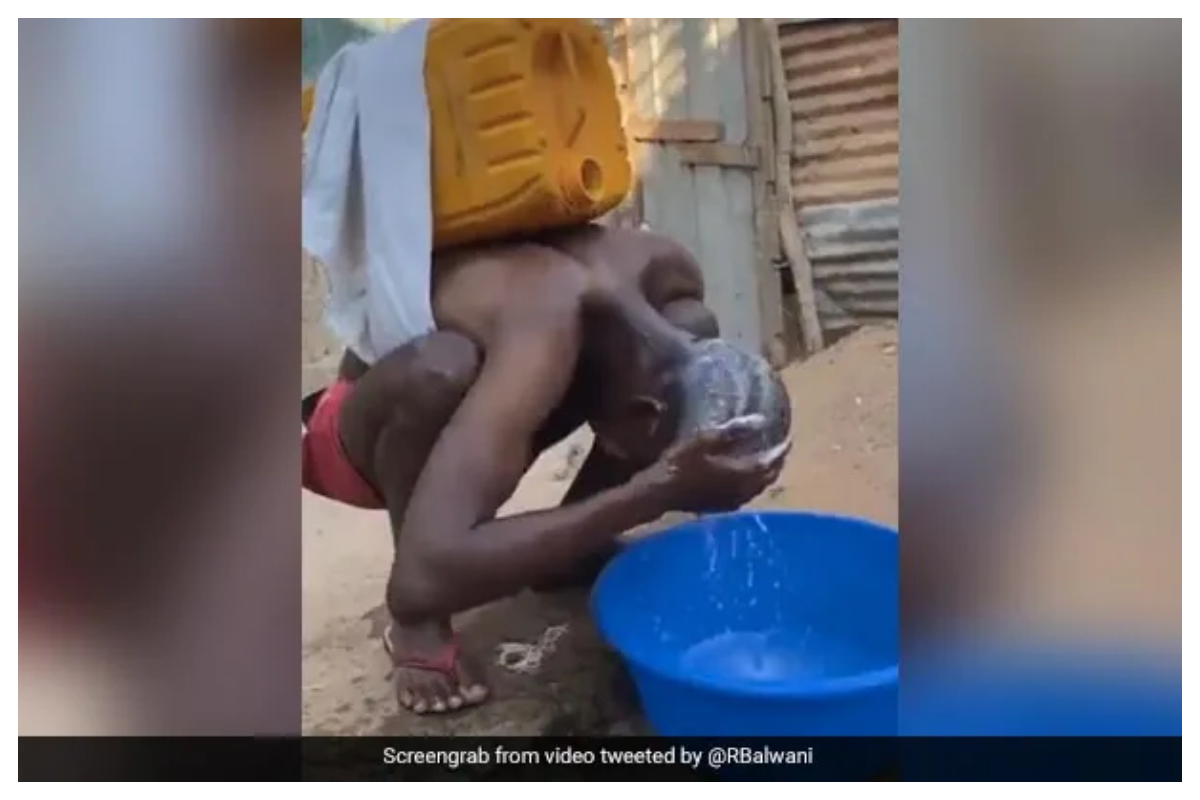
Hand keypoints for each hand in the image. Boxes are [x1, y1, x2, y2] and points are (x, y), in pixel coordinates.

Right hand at [642, 415, 790, 513]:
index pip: (770, 462)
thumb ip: (733, 430)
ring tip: (769, 462)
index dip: (781, 450)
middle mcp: (742, 490)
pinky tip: (748, 478)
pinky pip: (748, 495)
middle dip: (778, 463)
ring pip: (759, 488)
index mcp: (740, 473)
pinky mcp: (723, 507)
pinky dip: (755, 484)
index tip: (789, 438)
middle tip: (781, 449)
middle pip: (768, 478)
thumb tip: (760, 420)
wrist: (660, 493)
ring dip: (767, 475)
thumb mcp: (705, 440)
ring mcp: (733, 501)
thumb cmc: (680, 462)